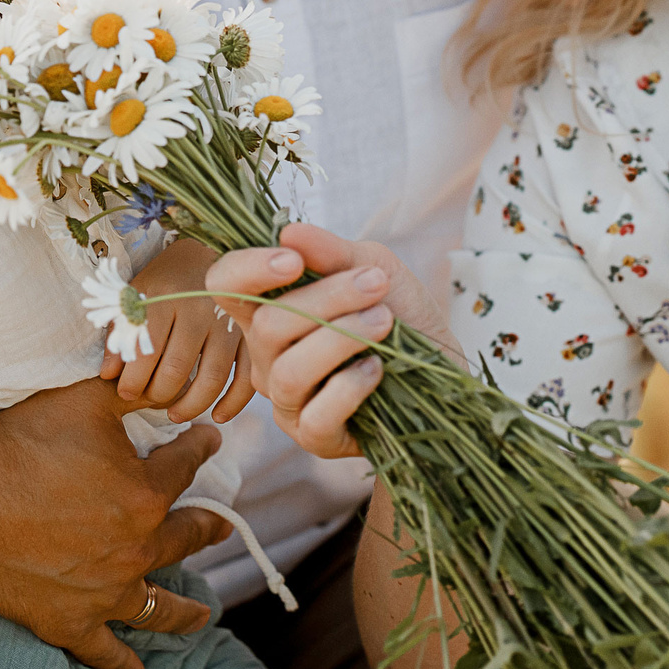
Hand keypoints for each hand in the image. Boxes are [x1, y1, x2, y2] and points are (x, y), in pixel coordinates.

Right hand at [0, 378, 231, 668]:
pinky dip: (122, 662)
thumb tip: (172, 381)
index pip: (187, 467)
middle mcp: (135, 549)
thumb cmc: (20, 440)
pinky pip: (103, 648)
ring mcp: (102, 592)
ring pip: (157, 605)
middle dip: (206, 527)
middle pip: (184, 538)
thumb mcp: (86, 399)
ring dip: (185, 609)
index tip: (206, 441)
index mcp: (146, 495)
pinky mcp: (65, 620)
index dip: (199, 448)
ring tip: (203, 614)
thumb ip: (136, 391)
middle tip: (220, 525)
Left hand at [102, 239, 257, 423]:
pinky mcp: (251, 333)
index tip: (125, 393)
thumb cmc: (167, 278)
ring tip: (174, 414)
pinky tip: (217, 415)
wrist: (211, 250)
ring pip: (211, 379)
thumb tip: (108, 374)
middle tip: (150, 402)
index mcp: (165, 298)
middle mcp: (199, 309)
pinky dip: (233, 402)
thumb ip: (119, 332)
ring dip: (191, 406)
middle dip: (158, 396)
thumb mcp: (136, 295)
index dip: (132, 382)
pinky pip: (246, 377)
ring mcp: (230, 322)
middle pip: (176, 371)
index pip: (145, 353)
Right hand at [206, 223, 456, 459]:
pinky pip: (317, 414)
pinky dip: (351, 385)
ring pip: (290, 370)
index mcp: (270, 308)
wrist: (442, 368)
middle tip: (377, 283)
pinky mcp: (313, 436)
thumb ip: (332, 253)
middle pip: (267, 324)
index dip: (246, 271)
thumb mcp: (375, 268)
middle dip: (327, 297)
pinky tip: (377, 368)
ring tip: (384, 322)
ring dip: (342, 338)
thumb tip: (289, 232)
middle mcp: (267, 355)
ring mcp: (287, 399)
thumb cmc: (401, 313)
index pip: (226, 286)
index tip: (293, 260)